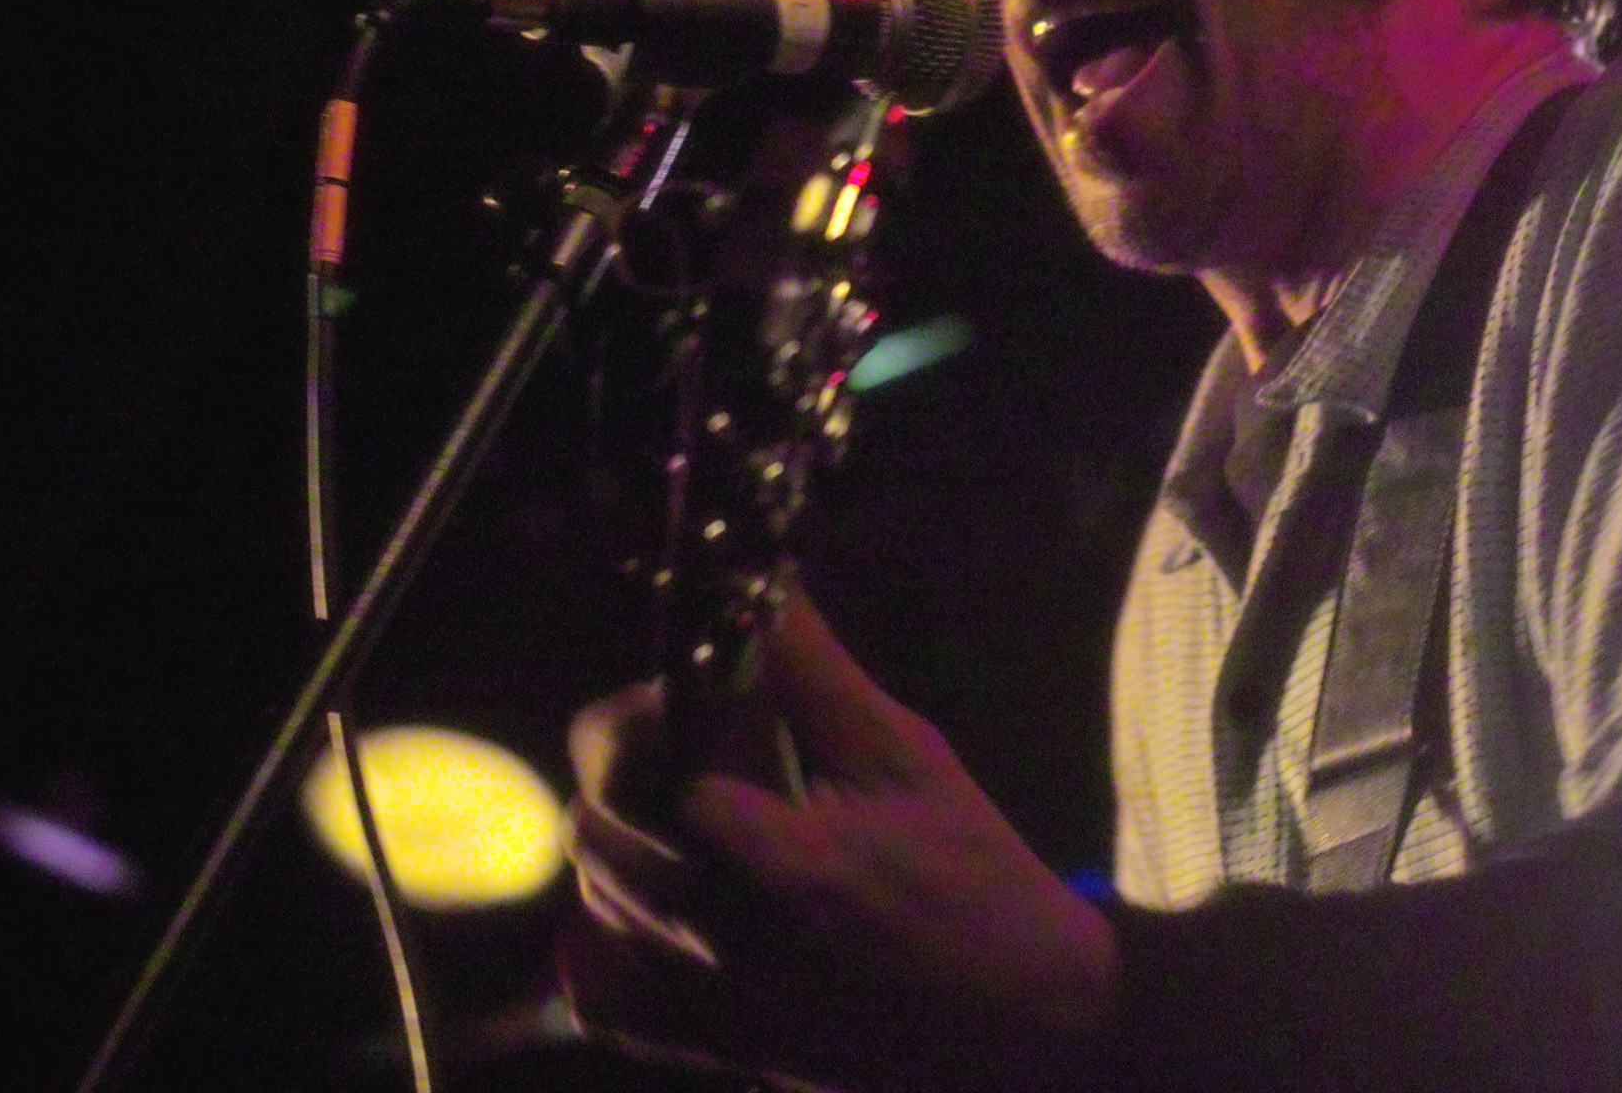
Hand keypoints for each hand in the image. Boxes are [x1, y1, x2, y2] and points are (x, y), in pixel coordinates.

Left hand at [560, 591, 1115, 1091]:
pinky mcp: (710, 1044)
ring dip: (625, 838)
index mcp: (776, 857)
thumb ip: (816, 672)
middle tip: (693, 744)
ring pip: (597, 897)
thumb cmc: (975, 876)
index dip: (654, 707)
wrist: (1024, 1023)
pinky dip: (609, 945)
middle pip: (597, 824)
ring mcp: (708, 1001)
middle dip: (627, 764)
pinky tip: (667, 903)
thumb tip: (760, 579)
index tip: (697, 689)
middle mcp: (721, 936)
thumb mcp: (907, 758)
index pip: (639, 757)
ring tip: (697, 815)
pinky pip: (603, 996)